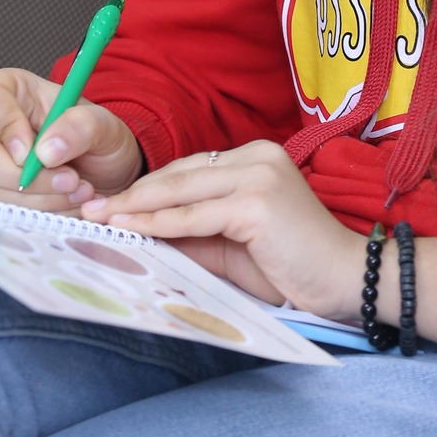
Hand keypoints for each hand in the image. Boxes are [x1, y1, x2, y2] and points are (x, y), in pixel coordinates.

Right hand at [0, 66, 142, 211]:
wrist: (108, 172)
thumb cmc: (99, 137)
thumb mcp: (104, 123)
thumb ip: (79, 126)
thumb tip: (46, 152)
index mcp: (10, 90)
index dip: (6, 125)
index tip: (38, 149)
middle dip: (26, 177)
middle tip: (70, 179)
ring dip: (42, 198)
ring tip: (80, 190)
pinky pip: (6, 212)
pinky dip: (43, 212)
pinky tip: (69, 202)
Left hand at [80, 140, 363, 317]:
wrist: (346, 280)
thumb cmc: (294, 267)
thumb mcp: (233, 244)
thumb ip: (194, 232)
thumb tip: (140, 231)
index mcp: (256, 158)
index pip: (188, 169)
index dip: (147, 187)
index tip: (110, 203)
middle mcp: (258, 156)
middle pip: (180, 174)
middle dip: (132, 193)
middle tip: (90, 208)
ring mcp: (258, 175)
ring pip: (182, 190)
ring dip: (135, 206)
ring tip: (100, 217)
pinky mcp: (257, 201)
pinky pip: (195, 215)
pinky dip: (159, 223)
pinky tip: (130, 228)